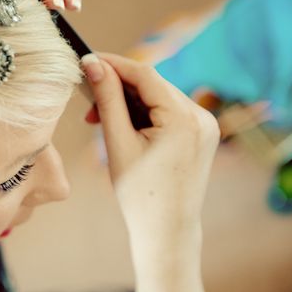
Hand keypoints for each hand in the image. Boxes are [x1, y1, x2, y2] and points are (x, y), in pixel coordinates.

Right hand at [82, 53, 219, 247]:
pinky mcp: (201, 134)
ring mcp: (205, 125)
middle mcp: (201, 116)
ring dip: (129, 102)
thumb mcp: (117, 143)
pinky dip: (144, 114)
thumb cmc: (139, 194)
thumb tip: (93, 64)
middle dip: (118, 89)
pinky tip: (124, 127)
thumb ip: (107, 99)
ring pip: (158, 98)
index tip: (87, 60)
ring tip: (102, 121)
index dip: (113, 64)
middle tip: (88, 105)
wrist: (166, 231)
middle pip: (152, 85)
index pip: (144, 74)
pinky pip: (168, 112)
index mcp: (184, 118)